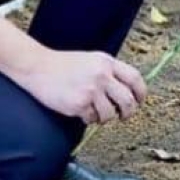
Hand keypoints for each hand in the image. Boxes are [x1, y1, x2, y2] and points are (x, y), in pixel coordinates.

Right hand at [18, 48, 146, 124]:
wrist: (38, 67)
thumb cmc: (63, 65)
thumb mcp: (91, 60)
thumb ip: (109, 72)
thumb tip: (127, 91)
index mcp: (107, 62)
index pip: (135, 78)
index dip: (141, 93)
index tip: (139, 101)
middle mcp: (102, 75)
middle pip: (128, 100)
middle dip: (128, 112)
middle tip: (123, 116)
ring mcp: (91, 90)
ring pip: (110, 114)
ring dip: (104, 117)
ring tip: (94, 111)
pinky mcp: (79, 104)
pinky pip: (92, 119)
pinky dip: (88, 118)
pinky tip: (79, 110)